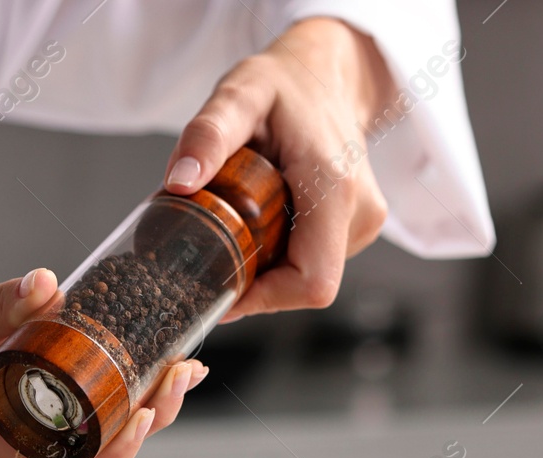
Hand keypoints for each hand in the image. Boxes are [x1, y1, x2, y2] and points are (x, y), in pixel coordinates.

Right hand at [0, 269, 206, 457]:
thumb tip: (46, 285)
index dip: (114, 446)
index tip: (149, 409)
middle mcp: (4, 448)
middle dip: (145, 423)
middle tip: (181, 375)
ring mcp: (16, 439)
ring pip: (91, 445)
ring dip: (141, 415)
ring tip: (183, 370)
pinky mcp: (26, 420)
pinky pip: (82, 425)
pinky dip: (120, 403)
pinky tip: (157, 372)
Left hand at [163, 17, 396, 317]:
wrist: (326, 73)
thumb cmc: (285, 83)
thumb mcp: (240, 94)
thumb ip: (209, 135)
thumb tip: (179, 180)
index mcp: (335, 189)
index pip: (310, 283)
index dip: (263, 300)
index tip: (219, 290)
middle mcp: (360, 212)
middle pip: (305, 286)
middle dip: (255, 283)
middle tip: (212, 256)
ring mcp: (363, 222)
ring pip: (307, 276)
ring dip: (266, 268)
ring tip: (237, 227)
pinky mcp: (355, 226)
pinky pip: (313, 261)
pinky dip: (280, 256)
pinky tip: (259, 226)